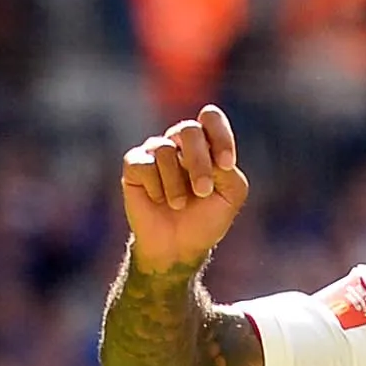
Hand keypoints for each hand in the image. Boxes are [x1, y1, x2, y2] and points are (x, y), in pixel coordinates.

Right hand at [119, 106, 252, 278]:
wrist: (178, 247)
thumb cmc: (206, 218)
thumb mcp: (231, 195)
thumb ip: (227, 169)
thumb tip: (208, 155)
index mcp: (205, 143)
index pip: (210, 118)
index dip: (220, 136)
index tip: (226, 165)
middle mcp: (178, 142)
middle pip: (188, 130)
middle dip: (199, 162)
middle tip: (203, 191)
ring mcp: (155, 151)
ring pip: (164, 150)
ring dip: (176, 183)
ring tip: (178, 205)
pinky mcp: (134, 166)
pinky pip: (144, 165)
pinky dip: (156, 188)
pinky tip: (158, 200)